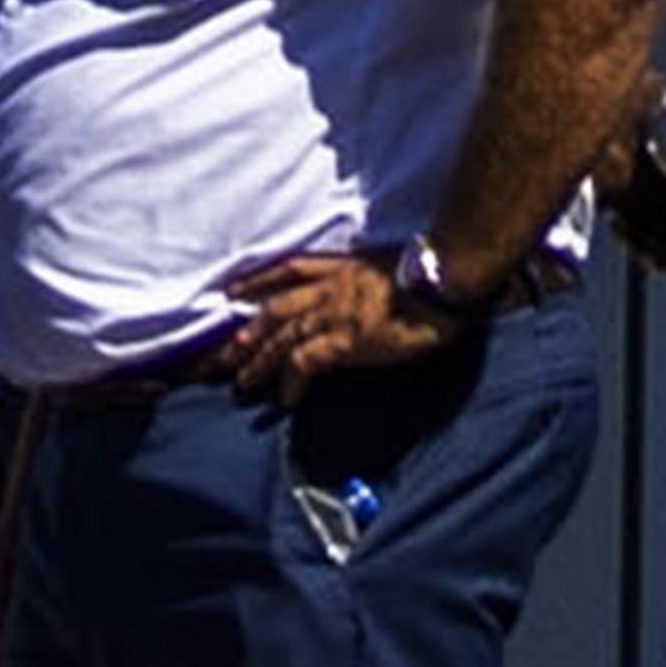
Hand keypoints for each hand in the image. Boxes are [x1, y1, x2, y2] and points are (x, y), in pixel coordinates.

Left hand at [211, 246, 465, 402]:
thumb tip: (364, 294)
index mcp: (341, 269)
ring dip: (259, 363)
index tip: (232, 293)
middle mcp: (329, 289)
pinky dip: (291, 382)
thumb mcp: (390, 266)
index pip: (288, 271)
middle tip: (219, 357)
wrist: (447, 278)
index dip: (257, 282)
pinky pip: (305, 363)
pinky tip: (285, 400)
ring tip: (242, 384)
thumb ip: (366, 280)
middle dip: (245, 335)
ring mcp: (333, 314)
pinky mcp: (344, 339)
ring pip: (281, 339)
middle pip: (273, 311)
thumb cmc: (433, 274)